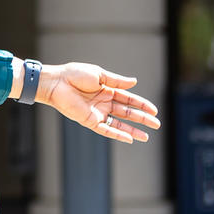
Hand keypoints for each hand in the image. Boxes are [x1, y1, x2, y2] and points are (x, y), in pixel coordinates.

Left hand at [39, 63, 159, 143]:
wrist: (57, 82)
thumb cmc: (74, 74)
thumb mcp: (99, 74)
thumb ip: (116, 81)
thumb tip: (134, 82)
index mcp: (107, 90)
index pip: (128, 99)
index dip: (141, 104)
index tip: (154, 110)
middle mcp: (103, 103)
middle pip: (127, 112)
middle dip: (142, 118)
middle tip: (156, 124)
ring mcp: (97, 113)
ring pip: (119, 123)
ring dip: (132, 130)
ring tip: (146, 136)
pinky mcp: (89, 120)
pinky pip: (105, 129)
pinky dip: (117, 134)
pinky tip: (129, 139)